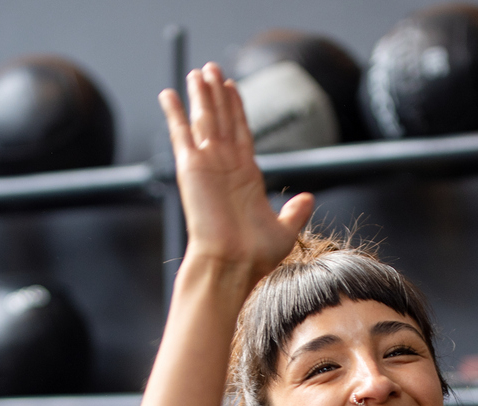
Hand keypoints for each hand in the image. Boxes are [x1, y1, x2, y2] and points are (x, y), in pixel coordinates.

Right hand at [159, 64, 315, 281]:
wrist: (232, 264)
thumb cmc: (255, 256)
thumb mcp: (285, 230)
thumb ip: (295, 212)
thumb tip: (308, 198)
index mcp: (245, 176)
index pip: (241, 132)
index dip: (236, 108)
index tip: (231, 87)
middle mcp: (225, 166)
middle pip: (221, 119)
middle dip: (216, 93)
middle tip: (212, 68)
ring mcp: (207, 165)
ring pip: (204, 119)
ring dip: (201, 94)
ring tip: (199, 70)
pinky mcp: (190, 168)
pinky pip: (181, 133)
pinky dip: (174, 112)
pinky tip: (168, 93)